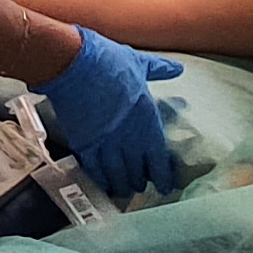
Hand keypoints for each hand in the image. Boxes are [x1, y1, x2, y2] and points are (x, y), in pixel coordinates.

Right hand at [35, 28, 177, 200]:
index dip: (163, 175)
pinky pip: (95, 171)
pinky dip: (99, 181)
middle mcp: (130, 138)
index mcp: (147, 119)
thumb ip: (159, 70)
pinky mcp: (84, 144)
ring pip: (117, 176)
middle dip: (140, 181)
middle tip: (140, 186)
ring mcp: (106, 143)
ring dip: (121, 186)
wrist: (74, 64)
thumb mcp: (139, 63)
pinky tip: (102, 186)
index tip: (165, 185)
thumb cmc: (108, 60)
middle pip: (138, 171)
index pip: (159, 158)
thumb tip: (178, 68)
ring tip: (123, 191)